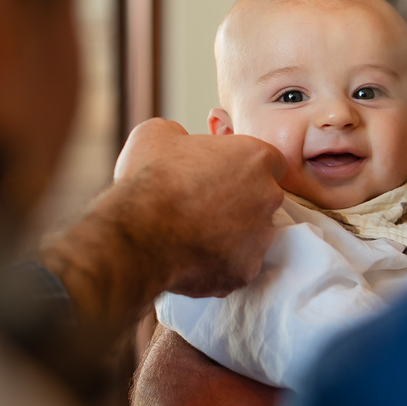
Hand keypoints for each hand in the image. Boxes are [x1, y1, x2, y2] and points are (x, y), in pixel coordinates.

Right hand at [40, 118, 285, 325]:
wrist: (137, 233)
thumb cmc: (150, 178)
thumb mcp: (159, 133)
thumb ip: (183, 135)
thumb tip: (180, 141)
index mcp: (256, 158)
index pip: (269, 162)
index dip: (245, 168)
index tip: (223, 175)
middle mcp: (267, 198)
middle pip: (263, 200)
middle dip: (240, 203)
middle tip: (204, 205)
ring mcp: (259, 238)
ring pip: (252, 236)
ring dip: (231, 235)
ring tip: (195, 234)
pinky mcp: (245, 272)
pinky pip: (237, 267)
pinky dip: (219, 264)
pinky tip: (193, 256)